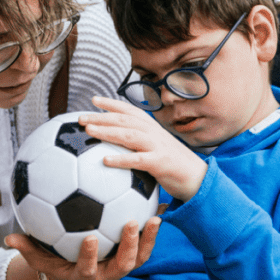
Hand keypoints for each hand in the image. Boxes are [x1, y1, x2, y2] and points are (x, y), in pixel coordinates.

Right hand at [5, 216, 159, 279]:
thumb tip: (8, 238)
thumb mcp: (39, 259)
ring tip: (154, 217)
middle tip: (131, 223)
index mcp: (85, 275)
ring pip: (140, 257)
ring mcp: (122, 267)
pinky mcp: (132, 258)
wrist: (73, 276)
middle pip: (123, 265)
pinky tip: (160, 207)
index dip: (89, 255)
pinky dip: (153, 230)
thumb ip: (27, 249)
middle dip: (129, 246)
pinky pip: (146, 245)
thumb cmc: (54, 263)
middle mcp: (107, 274)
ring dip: (148, 238)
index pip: (88, 268)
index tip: (89, 237)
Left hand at [79, 96, 207, 201]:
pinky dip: (121, 159)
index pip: (129, 110)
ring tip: (89, 131)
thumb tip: (115, 146)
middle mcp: (154, 132)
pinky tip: (105, 160)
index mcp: (152, 128)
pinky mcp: (161, 162)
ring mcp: (157, 146)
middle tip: (81, 118)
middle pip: (124, 120)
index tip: (93, 100)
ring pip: (129, 134)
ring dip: (107, 131)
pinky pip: (138, 160)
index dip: (112, 104)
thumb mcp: (156, 149)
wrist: (198, 178)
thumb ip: (139, 145)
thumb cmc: (173, 165)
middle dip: (101, 116)